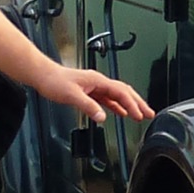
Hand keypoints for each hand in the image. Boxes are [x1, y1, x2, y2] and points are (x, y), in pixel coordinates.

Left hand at [31, 65, 155, 122]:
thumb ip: (89, 107)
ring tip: (140, 114)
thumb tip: (102, 117)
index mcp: (98, 81)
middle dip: (138, 103)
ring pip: (118, 95)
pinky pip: (109, 99)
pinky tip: (120, 113)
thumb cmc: (55, 81)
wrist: (43, 76)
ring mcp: (95, 87)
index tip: (140, 114)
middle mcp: (99, 82)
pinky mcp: (90, 92)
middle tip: (150, 113)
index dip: (132, 104)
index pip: (121, 92)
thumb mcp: (72, 96)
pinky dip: (117, 106)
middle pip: (125, 92)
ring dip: (130, 105)